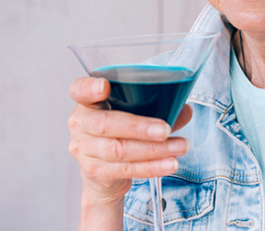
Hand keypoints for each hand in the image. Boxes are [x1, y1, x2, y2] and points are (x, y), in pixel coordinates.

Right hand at [68, 76, 192, 203]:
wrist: (105, 176)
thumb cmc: (120, 134)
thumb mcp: (133, 115)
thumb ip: (156, 109)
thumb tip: (185, 110)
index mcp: (87, 102)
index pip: (79, 90)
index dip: (89, 88)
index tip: (104, 86)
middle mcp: (80, 124)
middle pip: (105, 124)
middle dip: (139, 127)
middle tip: (165, 129)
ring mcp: (84, 150)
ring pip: (119, 150)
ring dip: (154, 149)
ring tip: (180, 146)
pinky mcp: (95, 172)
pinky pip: (125, 170)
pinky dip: (151, 167)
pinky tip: (169, 163)